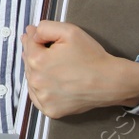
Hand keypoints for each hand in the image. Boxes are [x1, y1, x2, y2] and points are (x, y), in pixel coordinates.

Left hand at [21, 21, 138, 118]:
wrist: (110, 81)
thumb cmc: (91, 56)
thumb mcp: (69, 31)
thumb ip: (45, 28)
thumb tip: (31, 34)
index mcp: (37, 61)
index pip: (28, 45)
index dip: (32, 37)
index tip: (33, 33)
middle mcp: (36, 82)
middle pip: (28, 63)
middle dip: (33, 53)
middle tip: (38, 47)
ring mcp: (43, 99)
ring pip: (31, 80)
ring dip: (35, 72)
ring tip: (46, 65)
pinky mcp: (51, 111)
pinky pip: (38, 97)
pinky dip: (40, 90)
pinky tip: (48, 82)